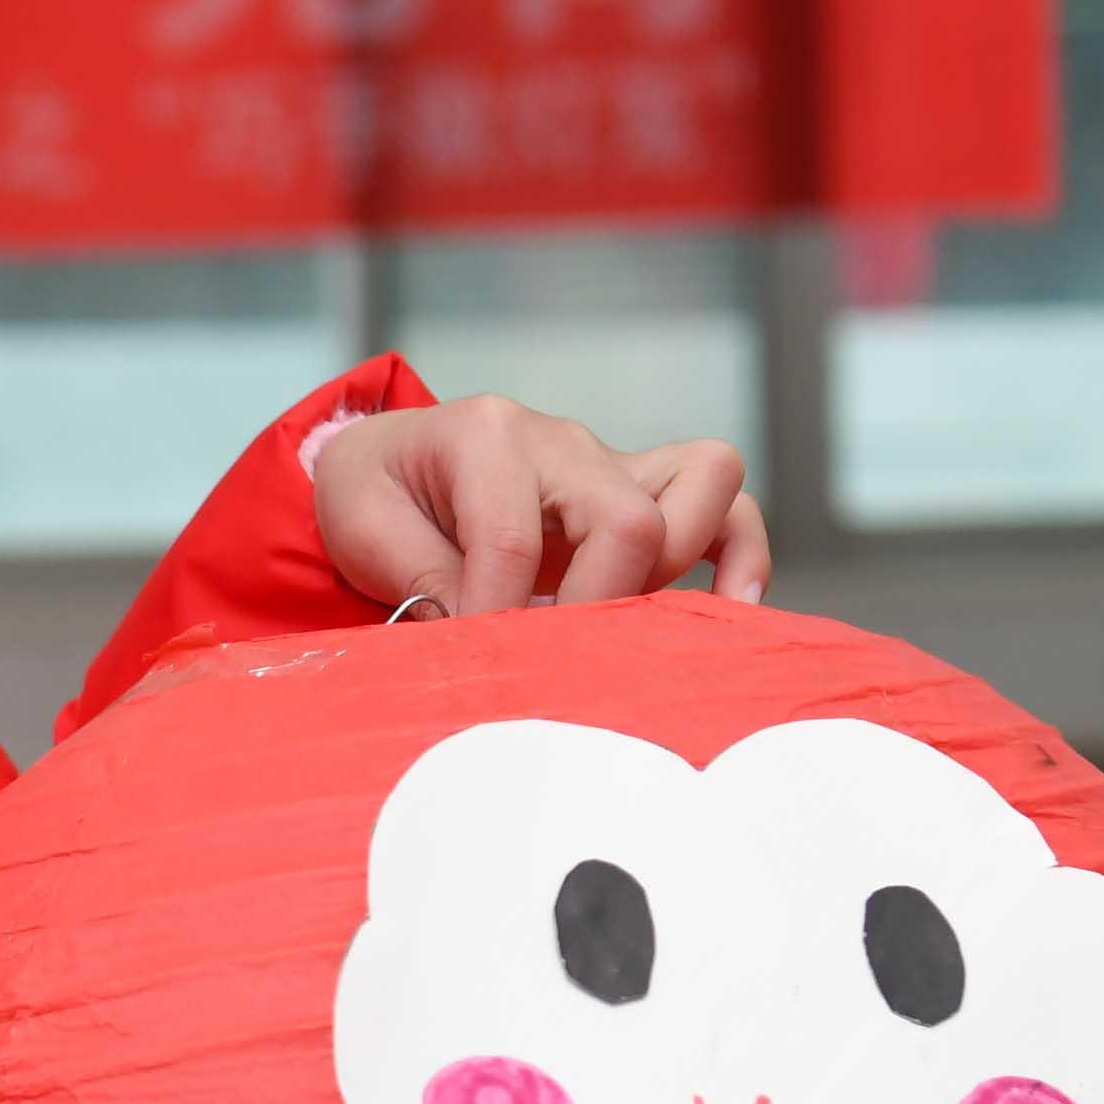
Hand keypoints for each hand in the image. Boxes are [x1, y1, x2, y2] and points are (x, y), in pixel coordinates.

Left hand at [315, 395, 767, 619]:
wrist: (389, 461)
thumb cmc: (375, 491)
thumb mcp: (361, 524)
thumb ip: (419, 576)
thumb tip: (486, 638)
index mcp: (483, 435)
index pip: (512, 538)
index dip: (497, 616)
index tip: (475, 668)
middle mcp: (562, 441)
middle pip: (624, 518)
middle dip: (593, 607)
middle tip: (549, 662)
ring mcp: (612, 461)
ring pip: (702, 483)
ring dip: (673, 572)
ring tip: (635, 634)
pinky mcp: (641, 491)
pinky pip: (726, 504)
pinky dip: (742, 555)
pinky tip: (732, 610)